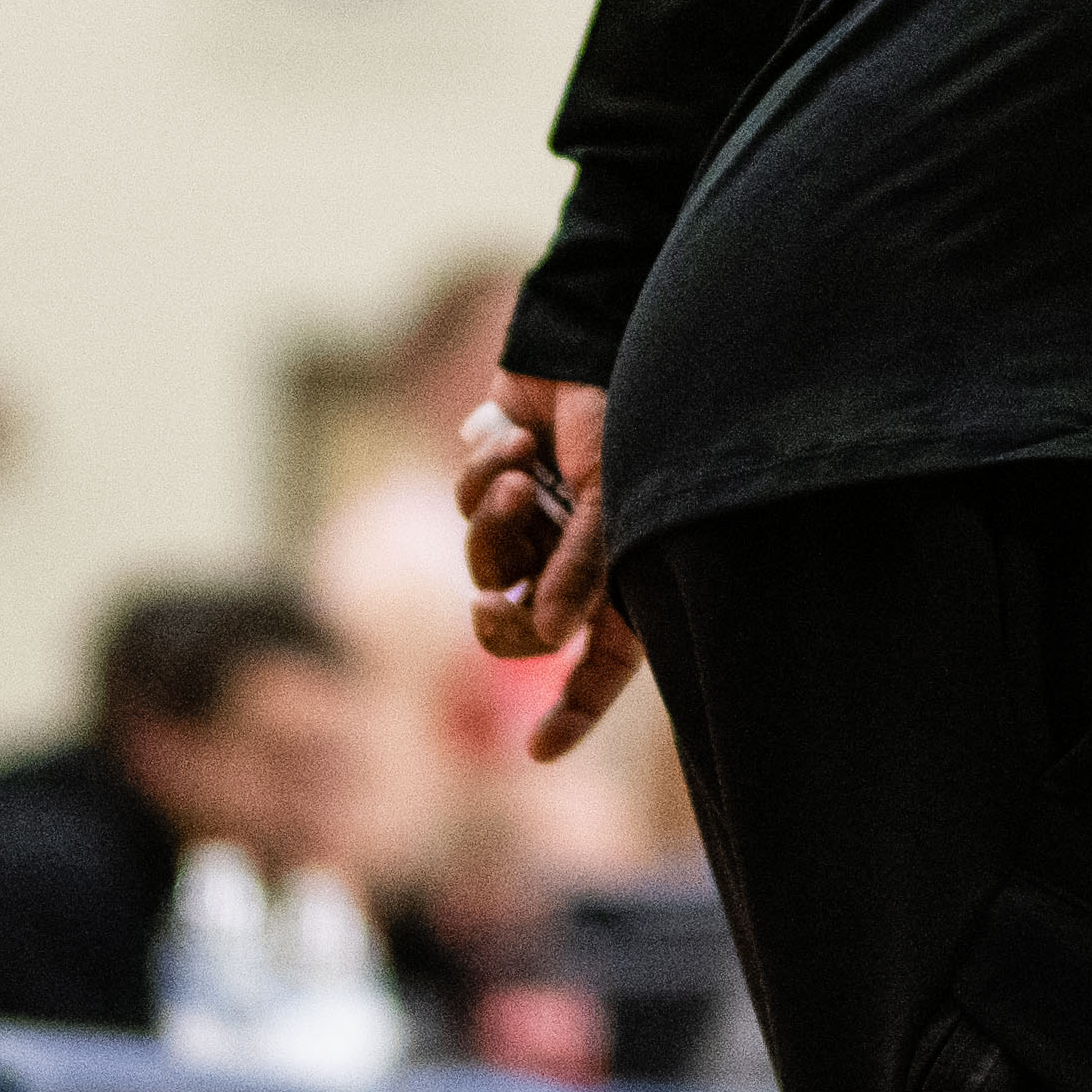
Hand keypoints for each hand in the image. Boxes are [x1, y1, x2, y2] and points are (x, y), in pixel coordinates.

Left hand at [459, 369, 645, 762]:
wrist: (586, 338)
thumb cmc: (625, 418)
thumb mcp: (613, 501)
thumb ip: (580, 569)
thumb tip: (545, 634)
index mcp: (626, 570)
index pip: (604, 662)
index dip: (574, 711)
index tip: (537, 753)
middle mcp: (580, 555)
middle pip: (522, 629)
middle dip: (498, 623)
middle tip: (484, 610)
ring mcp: (539, 520)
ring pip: (485, 567)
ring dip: (493, 526)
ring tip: (517, 477)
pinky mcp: (500, 483)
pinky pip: (465, 510)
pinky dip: (482, 478)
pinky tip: (510, 439)